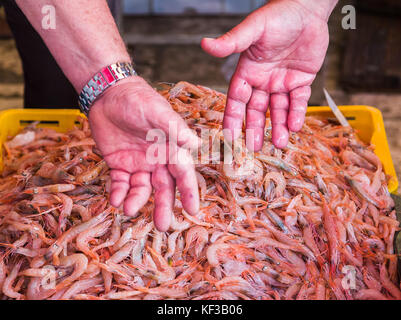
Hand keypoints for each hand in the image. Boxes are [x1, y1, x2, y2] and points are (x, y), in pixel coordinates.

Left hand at [88, 76, 199, 230]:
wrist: (107, 93)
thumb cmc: (137, 99)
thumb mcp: (157, 112)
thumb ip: (175, 128)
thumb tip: (195, 144)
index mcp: (171, 148)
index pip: (182, 173)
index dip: (188, 192)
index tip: (192, 211)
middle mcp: (157, 159)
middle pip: (163, 187)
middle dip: (163, 206)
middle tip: (162, 225)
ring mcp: (138, 163)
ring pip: (142, 189)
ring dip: (137, 200)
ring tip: (129, 209)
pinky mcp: (120, 163)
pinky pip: (121, 183)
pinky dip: (118, 192)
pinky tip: (115, 199)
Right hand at [202, 0, 334, 149]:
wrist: (308, 8)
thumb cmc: (278, 15)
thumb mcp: (253, 30)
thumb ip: (231, 41)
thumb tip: (204, 44)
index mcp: (248, 71)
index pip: (237, 100)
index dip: (233, 118)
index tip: (230, 136)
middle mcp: (263, 80)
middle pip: (256, 110)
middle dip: (256, 129)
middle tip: (254, 148)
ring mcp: (282, 82)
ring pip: (278, 110)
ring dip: (278, 126)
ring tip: (280, 143)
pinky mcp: (301, 81)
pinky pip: (298, 101)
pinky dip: (297, 114)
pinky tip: (296, 127)